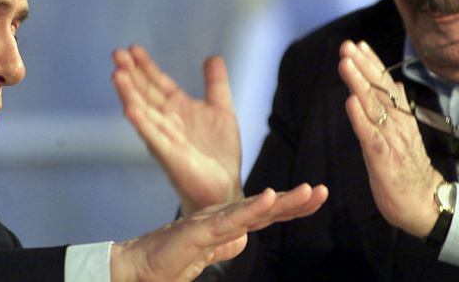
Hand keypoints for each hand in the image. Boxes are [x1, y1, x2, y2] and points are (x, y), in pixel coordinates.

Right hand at [110, 183, 328, 281]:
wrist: (135, 269)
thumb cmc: (167, 262)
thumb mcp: (204, 257)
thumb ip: (224, 246)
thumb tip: (243, 240)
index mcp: (225, 226)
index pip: (264, 214)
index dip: (291, 206)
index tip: (317, 198)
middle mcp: (221, 219)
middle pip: (264, 208)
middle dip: (296, 201)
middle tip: (323, 190)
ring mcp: (210, 223)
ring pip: (252, 209)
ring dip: (282, 200)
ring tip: (308, 191)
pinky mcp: (198, 231)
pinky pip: (228, 220)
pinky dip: (250, 208)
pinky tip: (269, 198)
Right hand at [112, 45, 241, 215]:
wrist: (224, 187)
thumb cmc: (219, 152)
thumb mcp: (222, 109)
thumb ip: (216, 84)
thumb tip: (213, 57)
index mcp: (178, 108)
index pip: (157, 82)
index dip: (146, 66)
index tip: (132, 48)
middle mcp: (166, 120)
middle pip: (145, 93)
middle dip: (131, 74)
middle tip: (117, 54)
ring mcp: (165, 137)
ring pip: (143, 112)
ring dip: (129, 94)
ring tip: (116, 75)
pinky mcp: (169, 156)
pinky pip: (153, 137)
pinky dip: (142, 123)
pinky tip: (130, 110)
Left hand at [338, 40, 442, 236]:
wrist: (426, 204)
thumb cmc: (409, 169)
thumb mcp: (405, 133)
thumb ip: (398, 108)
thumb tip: (396, 82)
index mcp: (401, 118)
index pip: (386, 85)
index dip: (372, 64)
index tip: (359, 44)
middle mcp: (397, 124)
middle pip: (379, 90)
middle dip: (362, 66)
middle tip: (347, 46)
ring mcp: (391, 140)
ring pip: (374, 107)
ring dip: (359, 83)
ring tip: (345, 64)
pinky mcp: (383, 159)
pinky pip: (370, 135)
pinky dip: (359, 118)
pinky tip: (350, 102)